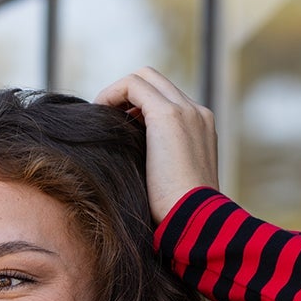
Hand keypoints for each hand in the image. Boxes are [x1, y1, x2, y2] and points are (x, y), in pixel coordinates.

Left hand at [93, 67, 218, 226]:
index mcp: (201, 130)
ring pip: (145, 78)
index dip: (139, 108)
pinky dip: (113, 94)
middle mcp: (197, 113)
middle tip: (106, 117)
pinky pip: (133, 85)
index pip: (167, 101)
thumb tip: (129, 163)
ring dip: (119, 92)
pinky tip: (99, 112)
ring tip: (100, 114)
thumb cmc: (178, 216)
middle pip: (157, 82)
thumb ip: (158, 165)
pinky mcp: (168, 115)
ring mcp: (186, 111)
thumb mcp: (170, 185)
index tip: (119, 128)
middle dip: (128, 95)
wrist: (195, 222)